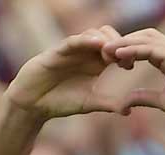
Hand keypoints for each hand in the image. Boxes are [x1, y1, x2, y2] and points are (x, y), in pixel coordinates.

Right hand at [4, 26, 129, 119]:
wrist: (33, 104)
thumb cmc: (60, 101)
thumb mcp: (89, 103)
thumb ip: (108, 104)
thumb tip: (129, 111)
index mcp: (96, 63)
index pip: (116, 49)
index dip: (126, 53)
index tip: (130, 66)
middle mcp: (86, 53)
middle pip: (108, 36)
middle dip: (119, 44)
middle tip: (123, 60)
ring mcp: (72, 50)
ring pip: (93, 34)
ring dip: (106, 41)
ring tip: (113, 56)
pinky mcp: (58, 51)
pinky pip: (74, 41)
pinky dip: (86, 40)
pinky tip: (97, 45)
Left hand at [103, 28, 164, 124]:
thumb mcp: (163, 102)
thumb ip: (145, 98)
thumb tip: (126, 102)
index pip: (143, 47)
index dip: (126, 50)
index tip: (110, 59)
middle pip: (143, 37)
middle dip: (123, 41)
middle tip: (104, 51)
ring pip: (145, 39)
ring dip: (125, 43)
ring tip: (107, 50)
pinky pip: (151, 48)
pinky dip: (134, 49)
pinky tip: (120, 55)